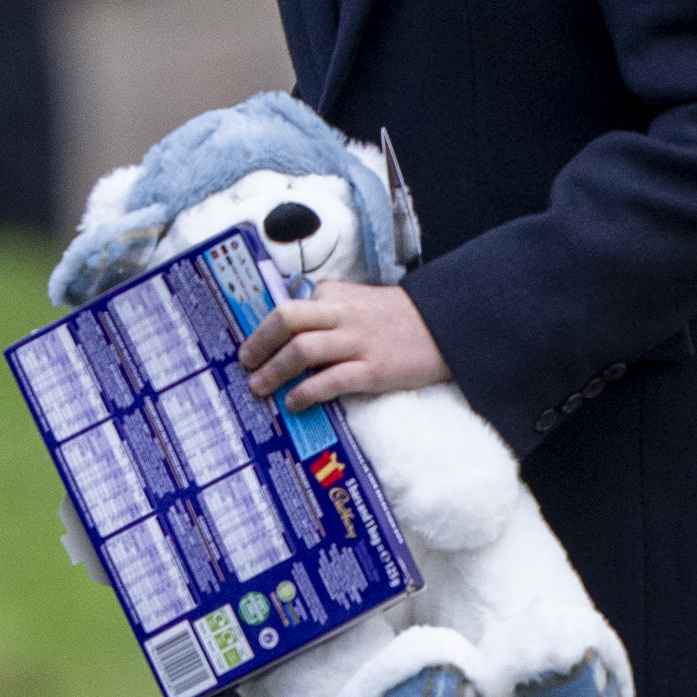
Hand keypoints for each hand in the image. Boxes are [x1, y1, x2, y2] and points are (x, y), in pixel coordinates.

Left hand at [239, 281, 451, 408]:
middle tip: (245, 363)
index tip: (252, 347)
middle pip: (287, 319)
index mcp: (337, 294)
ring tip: (260, 387)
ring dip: (274, 370)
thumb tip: (294, 338)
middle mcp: (343, 314)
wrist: (450, 327)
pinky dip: (305, 392)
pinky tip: (294, 402)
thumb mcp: (362, 303)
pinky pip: (329, 380)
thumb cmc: (402, 320)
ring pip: (301, 349)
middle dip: (259, 343)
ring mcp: (358, 342)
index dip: (266, 329)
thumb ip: (330, 312)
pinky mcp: (373, 369)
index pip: (291, 306)